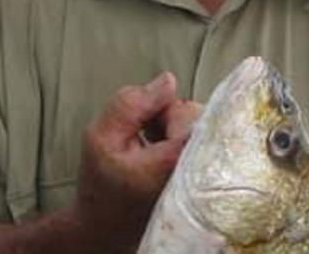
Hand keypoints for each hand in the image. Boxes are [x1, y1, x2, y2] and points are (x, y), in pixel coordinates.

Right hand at [72, 72, 199, 251]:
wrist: (107, 226)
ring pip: (201, 127)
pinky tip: (161, 150)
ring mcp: (205, 176)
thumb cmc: (102, 184)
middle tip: (145, 132)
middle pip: (199, 117)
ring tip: (152, 143)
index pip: (189, 112)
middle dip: (171, 116)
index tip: (146, 120)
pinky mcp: (206, 178)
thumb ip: (130, 104)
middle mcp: (198, 170)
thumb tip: (167, 81)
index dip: (165, 107)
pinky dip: (182, 139)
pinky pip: (203, 141)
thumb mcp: (101, 137)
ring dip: (176, 127)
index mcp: (176, 160)